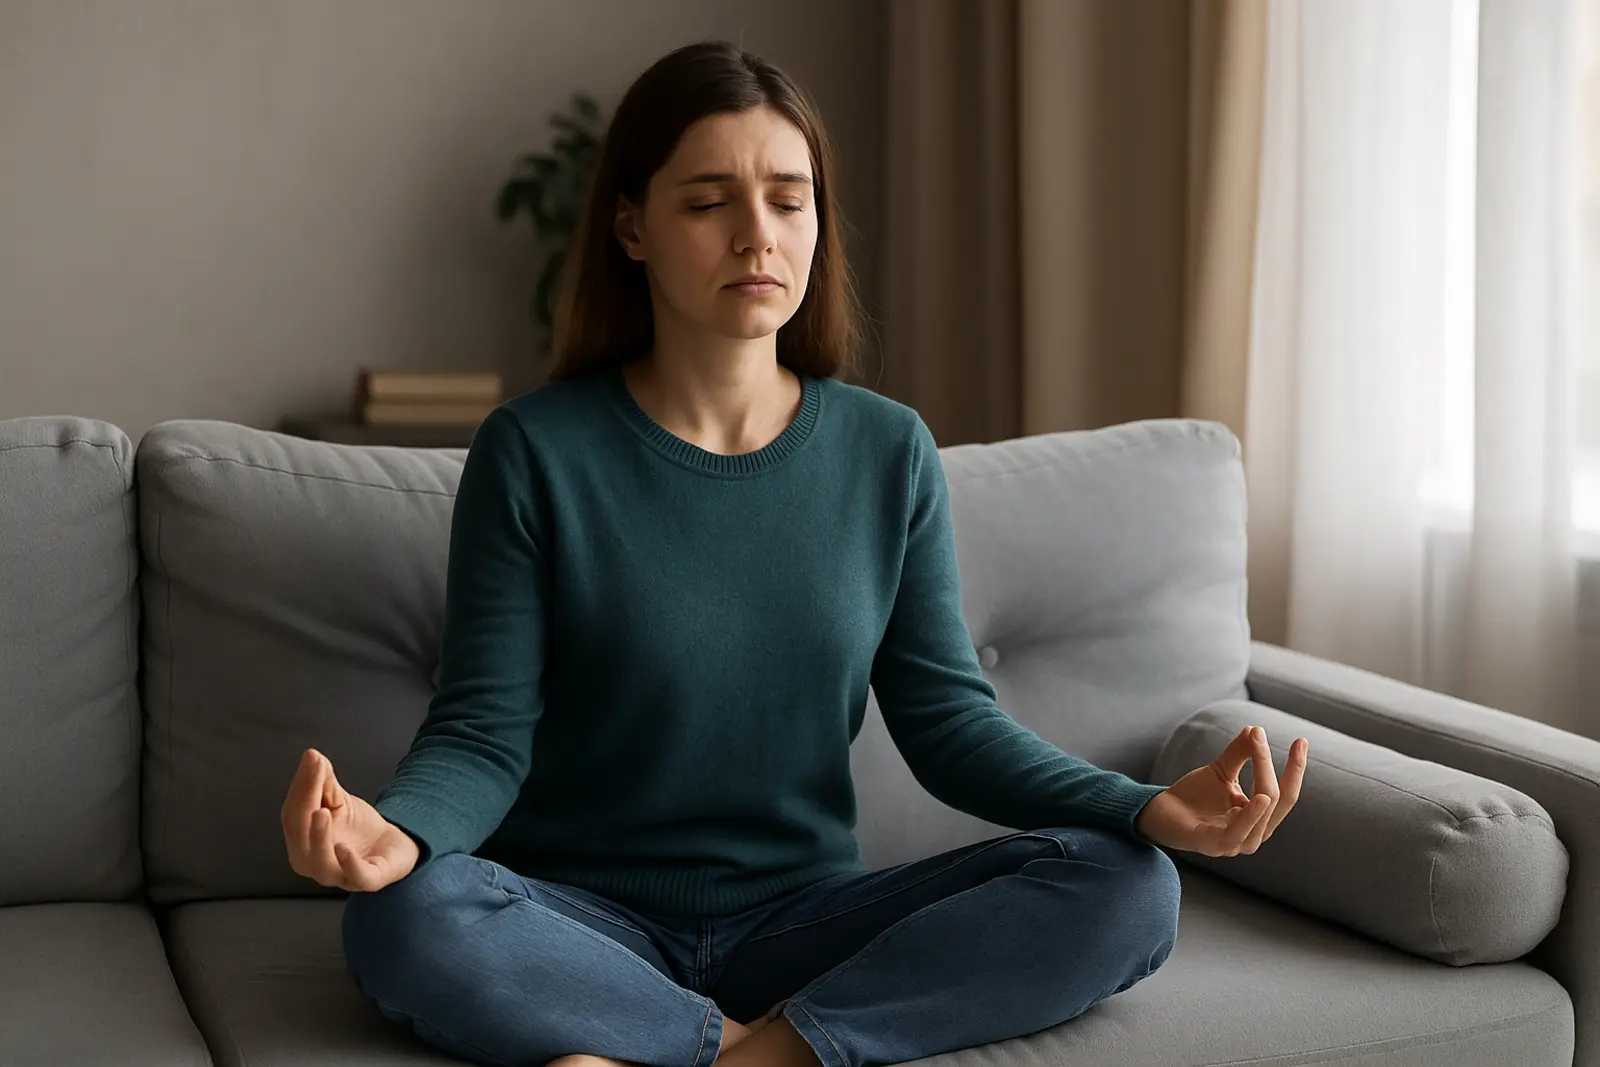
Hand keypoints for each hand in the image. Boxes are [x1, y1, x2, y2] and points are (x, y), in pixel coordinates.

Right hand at [281, 748, 418, 891]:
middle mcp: (315, 864)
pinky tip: (342, 848)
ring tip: (322, 813)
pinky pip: (356, 877)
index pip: (294, 816)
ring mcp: (341, 876)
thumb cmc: (358, 827)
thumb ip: (324, 783)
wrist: (394, 845)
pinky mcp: (370, 880)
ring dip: (319, 838)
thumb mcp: (340, 801)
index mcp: (302, 844)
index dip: (301, 788)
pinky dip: (349, 864)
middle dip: (305, 807)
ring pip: (322, 864)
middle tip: (314, 777)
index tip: (312, 760)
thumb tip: (312, 756)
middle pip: (302, 838)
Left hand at [1135, 726, 1307, 856]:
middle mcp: (1252, 833)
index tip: (1301, 740)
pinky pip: (1237, 834)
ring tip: (1269, 772)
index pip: (1286, 793)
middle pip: (1276, 801)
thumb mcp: (1221, 770)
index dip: (1295, 768)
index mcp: (1259, 817)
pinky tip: (1259, 798)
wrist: (1160, 811)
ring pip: (1261, 818)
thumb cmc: (1195, 795)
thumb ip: (1239, 753)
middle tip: (1260, 736)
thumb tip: (1255, 728)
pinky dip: (1250, 817)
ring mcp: (1234, 843)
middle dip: (1275, 770)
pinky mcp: (1212, 845)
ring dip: (1266, 791)